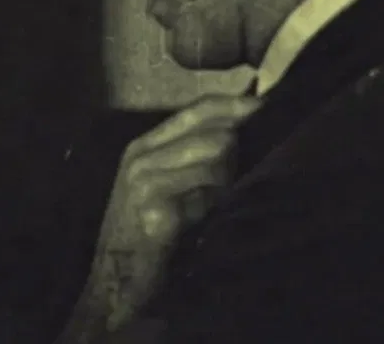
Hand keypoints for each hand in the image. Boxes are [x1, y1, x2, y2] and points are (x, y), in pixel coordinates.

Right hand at [84, 94, 260, 332]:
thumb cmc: (146, 235)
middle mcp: (141, 156)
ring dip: (229, 179)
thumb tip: (241, 134)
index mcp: (143, 145)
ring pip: (215, 158)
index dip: (235, 104)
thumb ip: (194, 159)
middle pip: (213, 131)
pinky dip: (217, 204)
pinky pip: (209, 193)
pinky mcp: (156, 210)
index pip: (198, 109)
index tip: (266, 104)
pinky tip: (208, 218)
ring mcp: (146, 181)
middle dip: (238, 148)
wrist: (116, 279)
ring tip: (221, 200)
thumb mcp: (166, 188)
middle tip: (243, 170)